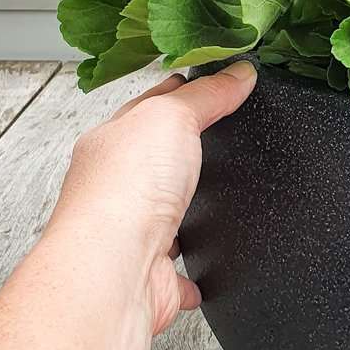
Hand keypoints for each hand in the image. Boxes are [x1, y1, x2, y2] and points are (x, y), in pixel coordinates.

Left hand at [45, 62, 256, 335]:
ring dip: (184, 213)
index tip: (212, 79)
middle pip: (155, 161)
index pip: (150, 106)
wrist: (114, 272)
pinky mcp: (155, 276)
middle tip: (215, 135)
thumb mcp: (171, 116)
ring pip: (164, 217)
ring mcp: (133, 235)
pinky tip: (206, 266)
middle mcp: (115, 189)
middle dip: (179, 153)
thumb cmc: (123, 192)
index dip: (182, 91)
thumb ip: (207, 94)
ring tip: (208, 201)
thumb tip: (238, 73)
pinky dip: (194, 272)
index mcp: (111, 142)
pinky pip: (181, 272)